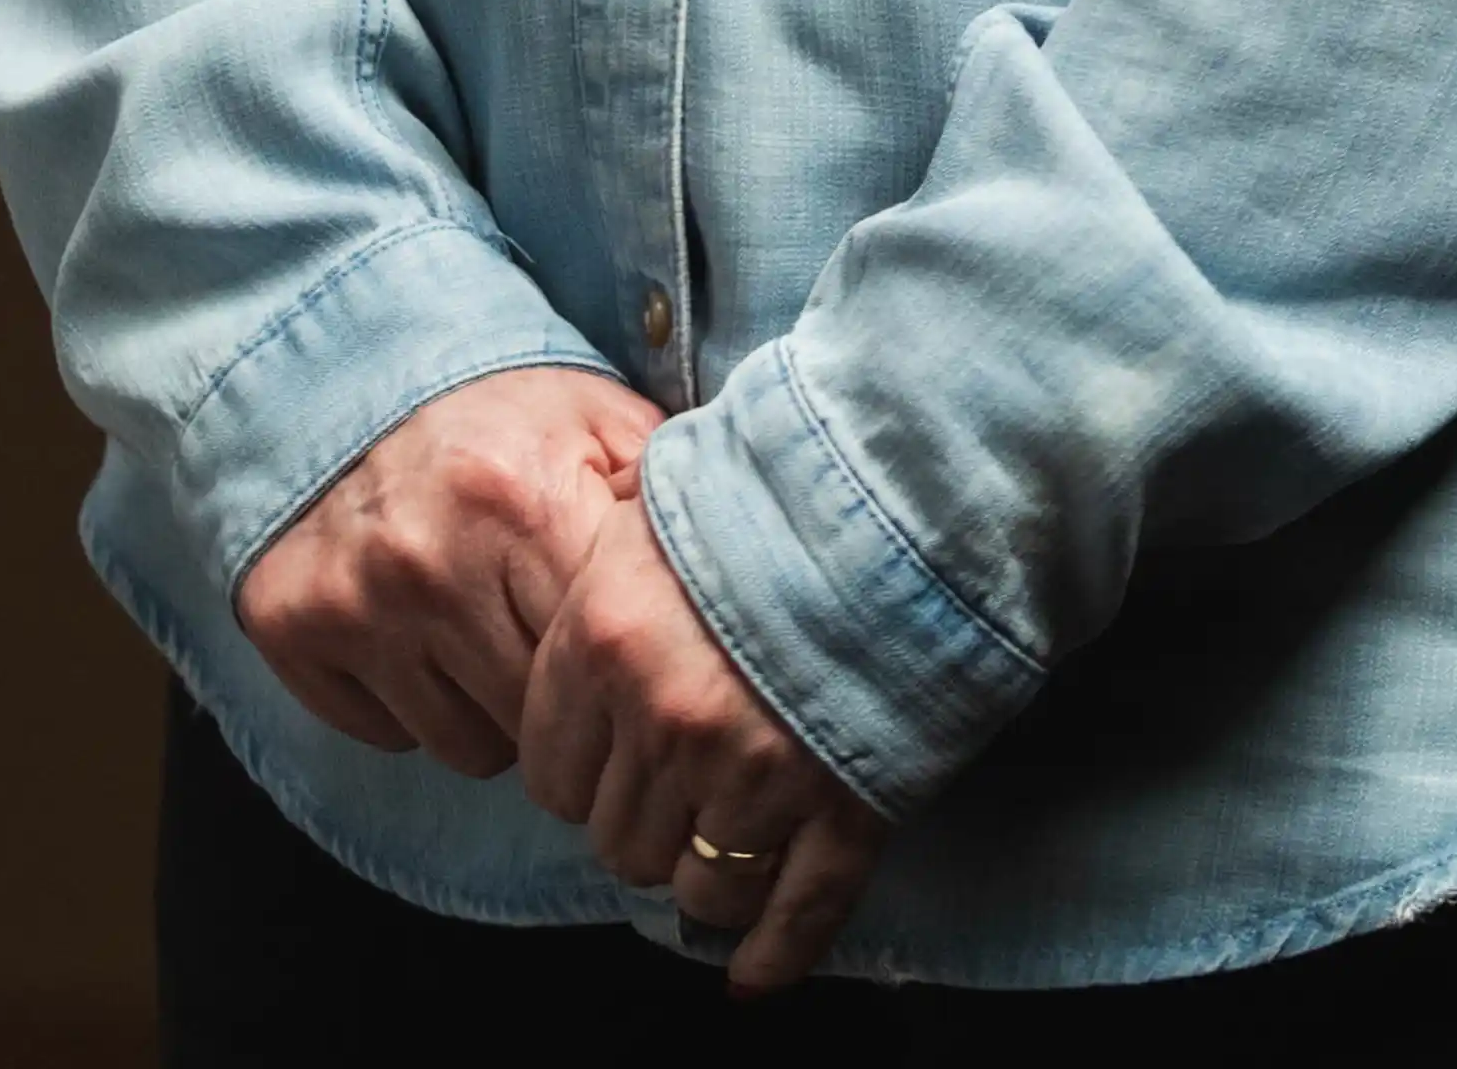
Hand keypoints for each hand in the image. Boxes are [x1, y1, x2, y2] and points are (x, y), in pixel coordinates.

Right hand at [236, 362, 664, 774]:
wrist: (350, 373)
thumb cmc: (500, 414)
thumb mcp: (599, 424)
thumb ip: (664, 501)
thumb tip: (744, 579)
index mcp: (523, 500)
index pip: (602, 661)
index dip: (621, 662)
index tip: (625, 648)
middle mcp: (429, 558)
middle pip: (539, 723)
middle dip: (558, 693)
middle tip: (550, 631)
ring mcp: (352, 601)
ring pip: (466, 749)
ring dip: (489, 709)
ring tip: (488, 629)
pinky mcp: (289, 629)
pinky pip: (386, 735)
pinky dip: (411, 704)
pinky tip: (419, 634)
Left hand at [520, 492, 886, 992]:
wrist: (907, 480)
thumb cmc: (776, 482)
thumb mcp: (659, 498)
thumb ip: (604, 568)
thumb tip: (578, 612)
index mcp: (606, 638)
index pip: (549, 773)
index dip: (577, 771)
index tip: (604, 754)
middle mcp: (669, 718)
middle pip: (617, 841)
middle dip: (640, 823)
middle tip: (672, 786)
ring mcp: (756, 773)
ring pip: (696, 886)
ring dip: (704, 872)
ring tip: (722, 833)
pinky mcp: (843, 806)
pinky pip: (796, 913)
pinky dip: (772, 953)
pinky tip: (750, 974)